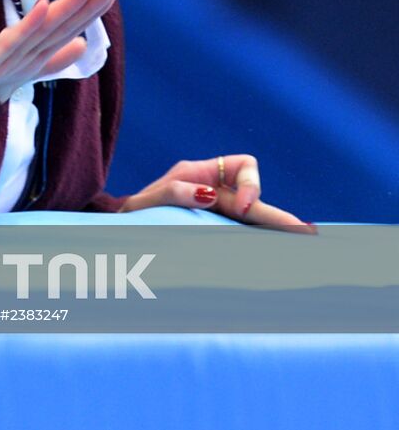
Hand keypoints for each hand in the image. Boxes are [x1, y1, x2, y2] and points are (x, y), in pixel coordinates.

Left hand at [117, 154, 312, 231]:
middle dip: (281, 218)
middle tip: (307, 234)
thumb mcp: (145, 201)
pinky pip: (243, 237)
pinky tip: (277, 263)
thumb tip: (209, 194)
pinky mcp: (217, 234)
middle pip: (258, 200)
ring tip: (305, 248)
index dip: (250, 183)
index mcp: (200, 175)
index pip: (243, 165)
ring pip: (255, 221)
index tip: (239, 207)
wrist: (121, 233)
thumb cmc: (132, 213)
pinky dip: (259, 246)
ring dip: (275, 233)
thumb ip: (173, 193)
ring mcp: (218, 215)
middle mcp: (215, 192)